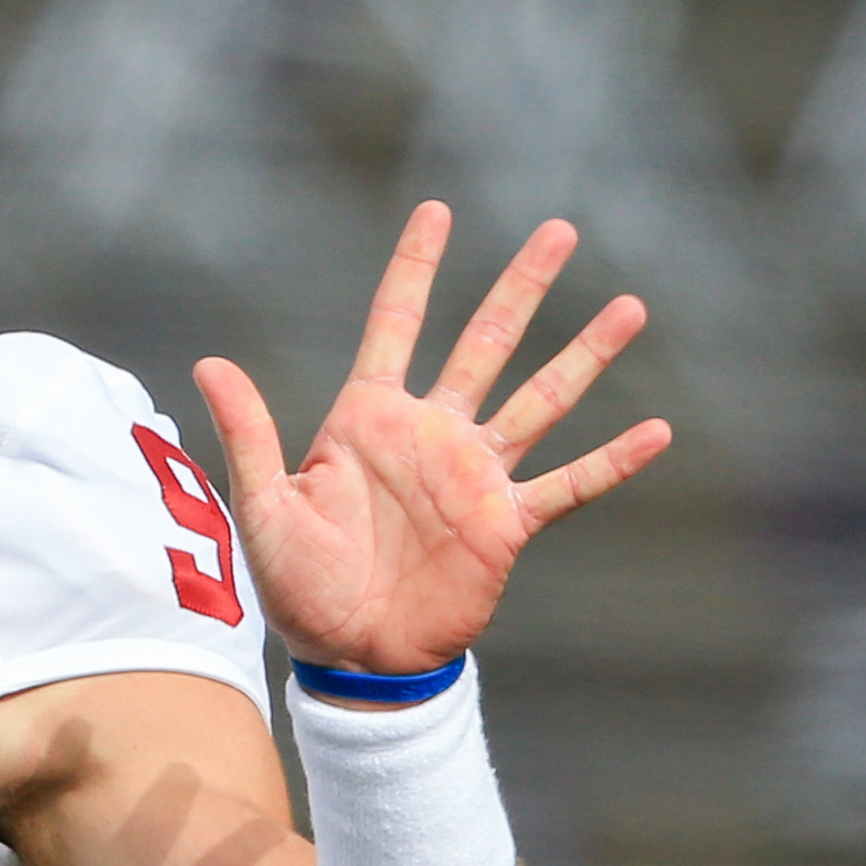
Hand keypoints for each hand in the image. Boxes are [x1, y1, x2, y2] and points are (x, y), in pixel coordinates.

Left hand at [192, 202, 671, 674]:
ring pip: (540, 399)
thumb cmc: (296, 584)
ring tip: (628, 307)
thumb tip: (208, 363)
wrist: (348, 655)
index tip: (437, 210)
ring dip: (585, 355)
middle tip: (560, 230)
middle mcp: (429, 435)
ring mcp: (474, 476)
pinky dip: (611, 460)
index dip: (416, 268)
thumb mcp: (263, 505)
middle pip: (484, 343)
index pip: (395, 324)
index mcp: (368, 419)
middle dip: (520, 287)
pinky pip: (568, 485)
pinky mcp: (506, 524)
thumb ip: (248, 433)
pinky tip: (656, 432)